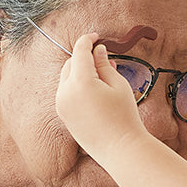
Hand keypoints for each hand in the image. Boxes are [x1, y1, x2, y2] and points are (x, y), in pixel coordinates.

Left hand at [55, 34, 145, 157]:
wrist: (120, 149)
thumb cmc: (124, 117)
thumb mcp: (118, 85)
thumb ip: (104, 65)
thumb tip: (97, 50)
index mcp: (81, 82)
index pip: (79, 51)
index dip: (87, 40)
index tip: (96, 36)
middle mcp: (65, 92)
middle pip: (70, 63)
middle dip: (84, 58)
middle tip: (104, 60)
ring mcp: (61, 105)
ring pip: (66, 78)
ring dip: (79, 72)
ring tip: (102, 78)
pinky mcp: (63, 115)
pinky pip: (66, 92)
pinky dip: (76, 86)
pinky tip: (94, 91)